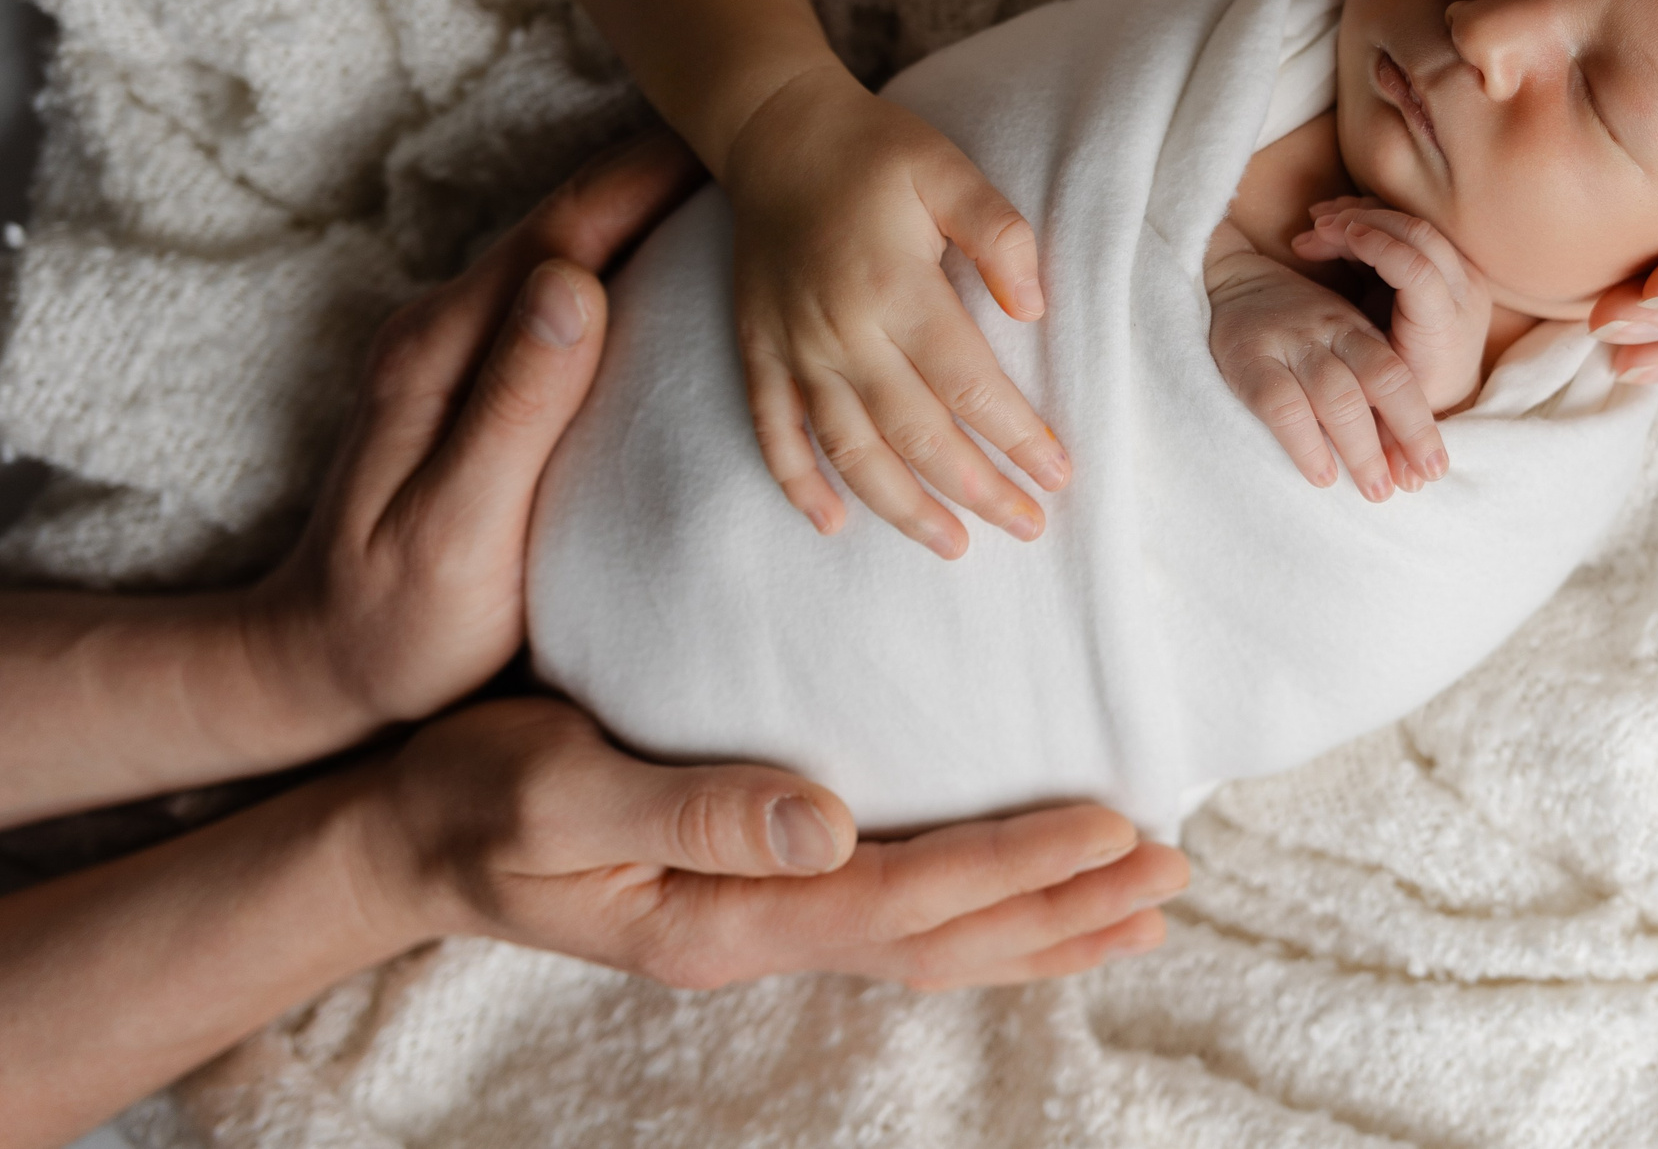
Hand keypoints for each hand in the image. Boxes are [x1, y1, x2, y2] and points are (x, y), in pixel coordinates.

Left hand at [255, 134, 702, 738]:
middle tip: (778, 146)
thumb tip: (572, 281)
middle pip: (574, 221)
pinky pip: (570, 294)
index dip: (651, 177)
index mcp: (442, 349)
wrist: (323, 670)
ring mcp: (462, 349)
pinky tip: (692, 270)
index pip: (564, 232)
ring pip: (575, 250)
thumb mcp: (455, 527)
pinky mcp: (485, 378)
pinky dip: (636, 264)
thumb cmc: (398, 623)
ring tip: (755, 190)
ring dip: (656, 211)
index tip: (743, 141)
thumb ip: (512, 406)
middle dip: (667, 173)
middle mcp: (446, 328)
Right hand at [362, 699, 1188, 991]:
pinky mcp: (759, 901)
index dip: (1012, 865)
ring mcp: (761, 928)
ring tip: (1143, 897)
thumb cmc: (475, 799)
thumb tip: (825, 822)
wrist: (405, 837)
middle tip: (1173, 866)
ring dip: (1042, 922)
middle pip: (944, 938)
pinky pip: (898, 921)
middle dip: (1063, 906)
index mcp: (723, 917)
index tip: (1111, 824)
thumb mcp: (558, 794)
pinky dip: (984, 913)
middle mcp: (759, 937)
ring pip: (934, 942)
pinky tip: (1031, 895)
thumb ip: (690, 811)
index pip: (902, 898)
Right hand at [724, 66, 1070, 555]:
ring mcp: (793, 347)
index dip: (1016, 437)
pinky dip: (798, 484)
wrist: (775, 131)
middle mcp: (841, 332)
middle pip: (917, 435)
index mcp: (895, 289)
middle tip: (1029, 527)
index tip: (1059, 476)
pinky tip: (832, 524)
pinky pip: (773, 432)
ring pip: (849, 451)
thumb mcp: (949, 171)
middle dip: (977, 490)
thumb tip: (1034, 309)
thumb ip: (999, 234)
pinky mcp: (758, 351)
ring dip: (902, 507)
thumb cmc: (876, 153)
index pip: (968, 386)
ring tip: (953, 545)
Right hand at [1204, 220, 1447, 500]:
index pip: (1399, 376)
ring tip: (1375, 490)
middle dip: (1406, 434)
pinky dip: (1306, 444)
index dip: (1420, 423)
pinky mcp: (1248, 360)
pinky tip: (1321, 475)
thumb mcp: (1333, 345)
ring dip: (1362, 448)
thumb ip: (1361, 392)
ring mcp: (1290, 343)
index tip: (1433, 469)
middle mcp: (1330, 332)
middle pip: (1381, 379)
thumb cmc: (1290, 330)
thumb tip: (1400, 461)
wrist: (1228, 280)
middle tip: (1411, 485)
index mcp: (1357, 330)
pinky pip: (1282, 405)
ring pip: (1338, 395)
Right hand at [1292, 198, 1491, 413]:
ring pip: (1417, 225)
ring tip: (1318, 221)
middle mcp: (1464, 294)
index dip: (1377, 246)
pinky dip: (1376, 217)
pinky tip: (1338, 220)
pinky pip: (1415, 227)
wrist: (1448, 386)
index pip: (1418, 270)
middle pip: (1420, 236)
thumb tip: (1323, 357)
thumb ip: (1367, 365)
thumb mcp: (1385, 386)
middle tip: (1316, 226)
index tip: (1331, 237)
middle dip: (1364, 221)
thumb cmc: (1407, 391)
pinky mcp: (1453, 262)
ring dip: (1366, 214)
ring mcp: (1464, 274)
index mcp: (1444, 326)